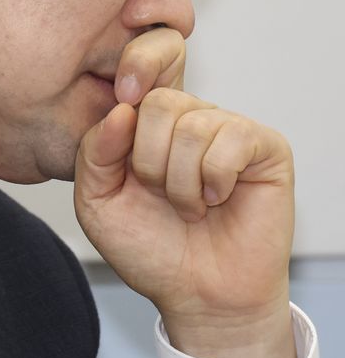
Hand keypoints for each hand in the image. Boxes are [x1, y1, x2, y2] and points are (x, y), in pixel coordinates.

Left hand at [74, 28, 296, 357]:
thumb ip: (94, 154)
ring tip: (189, 207)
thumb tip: (120, 111)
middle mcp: (189, 116)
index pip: (145, 62)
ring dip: (180, 183)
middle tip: (158, 193)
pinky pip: (230, 141)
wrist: (196, 296)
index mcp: (147, 120)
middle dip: (147, 161)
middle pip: (158, 102)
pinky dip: (214, 181)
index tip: (123, 94)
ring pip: (191, 127)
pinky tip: (217, 200)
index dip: (136, 62)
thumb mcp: (98, 203)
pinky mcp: (264, 147)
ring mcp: (228, 128)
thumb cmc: (150, 248)